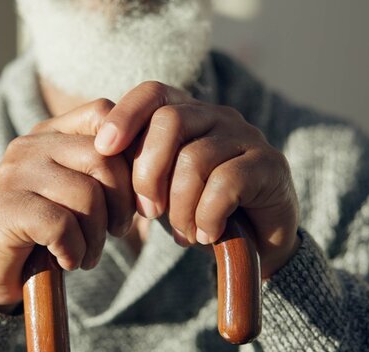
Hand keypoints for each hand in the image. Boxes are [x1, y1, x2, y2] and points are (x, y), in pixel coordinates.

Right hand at [0, 99, 134, 311]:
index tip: (136, 195)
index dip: (132, 151)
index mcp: (50, 134)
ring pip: (87, 195)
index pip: (103, 113)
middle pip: (103, 157)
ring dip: (98, 237)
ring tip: (89, 255)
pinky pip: (62, 225)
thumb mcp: (80, 197)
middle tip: (117, 232)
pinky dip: (75, 251)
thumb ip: (107, 173)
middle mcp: (28, 145)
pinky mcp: (4, 208)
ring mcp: (12, 174)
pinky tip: (66, 261)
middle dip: (122, 203)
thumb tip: (158, 160)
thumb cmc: (47, 234)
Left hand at [94, 81, 299, 277]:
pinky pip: (225, 184)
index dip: (125, 115)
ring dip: (179, 206)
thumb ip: (135, 169)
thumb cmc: (198, 210)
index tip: (103, 149)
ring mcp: (246, 137)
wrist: (256, 243)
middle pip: (169, 121)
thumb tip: (98, 154)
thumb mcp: (160, 189)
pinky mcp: (270, 165)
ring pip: (194, 158)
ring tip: (183, 232)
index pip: (152, 92)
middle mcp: (218, 116)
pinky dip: (207, 216)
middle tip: (147, 212)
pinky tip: (207, 234)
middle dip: (147, 172)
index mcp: (187, 114)